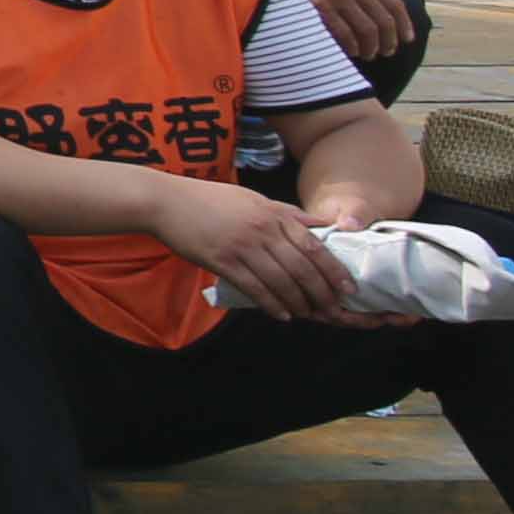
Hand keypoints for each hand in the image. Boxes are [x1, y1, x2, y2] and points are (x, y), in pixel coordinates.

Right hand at [160, 177, 360, 325]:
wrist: (165, 202)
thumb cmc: (208, 199)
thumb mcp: (252, 198)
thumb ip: (287, 213)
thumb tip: (321, 225)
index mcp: (273, 214)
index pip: (314, 245)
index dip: (334, 270)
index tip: (348, 288)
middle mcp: (262, 230)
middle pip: (302, 268)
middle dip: (322, 293)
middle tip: (334, 309)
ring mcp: (242, 246)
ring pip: (281, 281)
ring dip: (298, 302)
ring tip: (307, 315)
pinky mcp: (222, 261)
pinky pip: (253, 288)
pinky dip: (270, 304)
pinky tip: (280, 314)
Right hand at [309, 0, 418, 64]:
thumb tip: (375, 9)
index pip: (394, 5)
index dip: (404, 26)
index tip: (406, 39)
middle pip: (383, 23)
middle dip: (388, 42)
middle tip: (385, 52)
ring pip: (367, 33)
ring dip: (370, 48)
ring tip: (367, 54)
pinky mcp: (318, 8)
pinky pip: (344, 36)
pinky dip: (350, 48)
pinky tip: (349, 52)